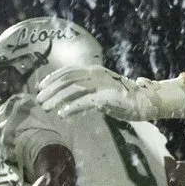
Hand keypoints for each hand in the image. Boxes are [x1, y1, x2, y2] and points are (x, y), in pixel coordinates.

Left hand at [42, 65, 184, 120]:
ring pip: (72, 90)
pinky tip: (62, 114)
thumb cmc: (123, 97)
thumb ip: (86, 91)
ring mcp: (101, 85)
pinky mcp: (106, 98)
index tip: (40, 86)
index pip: (68, 71)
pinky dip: (71, 108)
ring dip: (57, 99)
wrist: (146, 101)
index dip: (52, 78)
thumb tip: (66, 100)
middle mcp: (96, 75)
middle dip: (51, 90)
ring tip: (46, 108)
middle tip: (39, 100)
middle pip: (67, 80)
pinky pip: (84, 102)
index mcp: (94, 71)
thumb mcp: (101, 90)